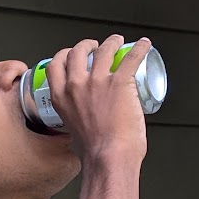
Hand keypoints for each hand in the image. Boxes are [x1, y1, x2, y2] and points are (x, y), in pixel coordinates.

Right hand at [44, 35, 150, 164]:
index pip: (55, 66)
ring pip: (103, 50)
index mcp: (61, 97)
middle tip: (94, 46)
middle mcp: (76, 86)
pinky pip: (131, 57)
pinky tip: (144, 45)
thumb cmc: (94, 151)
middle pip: (77, 52)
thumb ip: (76, 119)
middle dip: (86, 45)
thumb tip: (85, 119)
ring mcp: (97, 82)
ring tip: (116, 41)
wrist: (108, 156)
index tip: (70, 54)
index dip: (63, 55)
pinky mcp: (120, 82)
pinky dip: (140, 48)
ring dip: (111, 42)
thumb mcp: (72, 129)